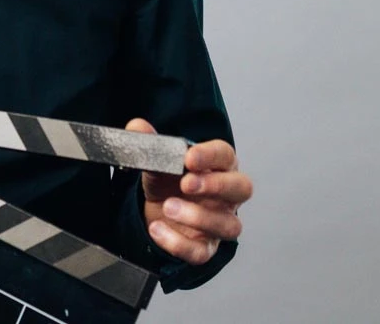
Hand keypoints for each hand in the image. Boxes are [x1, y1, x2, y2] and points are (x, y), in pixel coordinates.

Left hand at [125, 118, 251, 264]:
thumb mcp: (156, 158)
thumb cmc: (167, 180)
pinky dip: (179, 244)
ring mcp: (219, 223)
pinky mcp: (205, 247)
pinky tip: (158, 229)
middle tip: (186, 183)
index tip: (189, 158)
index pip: (225, 156)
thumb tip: (137, 127)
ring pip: (229, 225)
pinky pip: (202, 252)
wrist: (155, 210)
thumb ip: (149, 142)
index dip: (210, 156)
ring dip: (198, 216)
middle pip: (242, 188)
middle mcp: (226, 196)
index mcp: (218, 166)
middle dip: (216, 185)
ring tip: (168, 207)